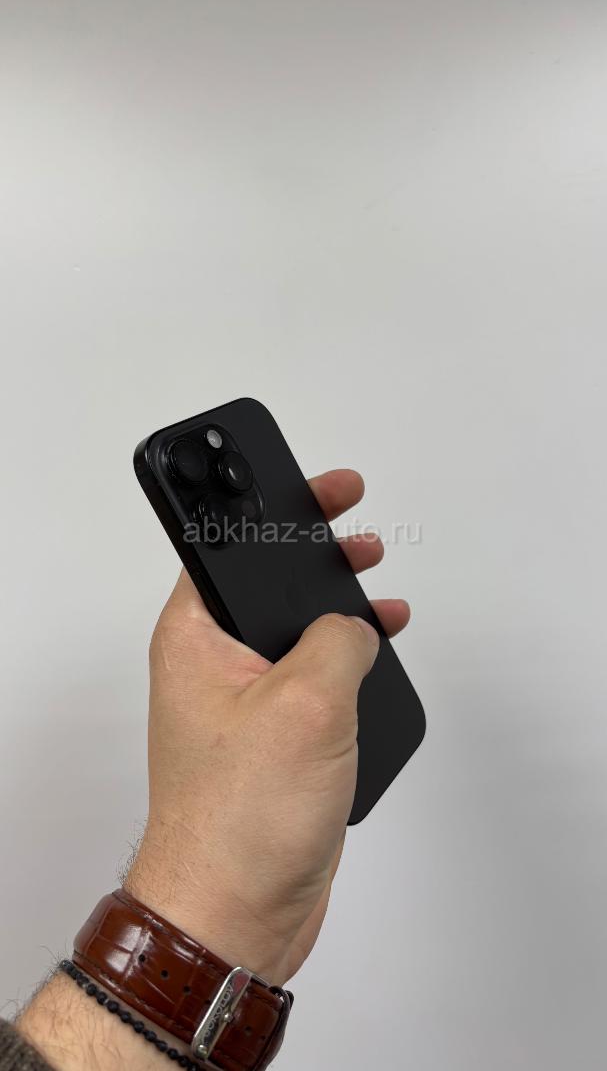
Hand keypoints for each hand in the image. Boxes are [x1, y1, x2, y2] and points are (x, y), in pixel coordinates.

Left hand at [125, 469, 409, 984]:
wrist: (234, 911)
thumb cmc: (237, 820)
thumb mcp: (304, 705)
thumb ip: (336, 642)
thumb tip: (353, 626)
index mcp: (195, 638)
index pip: (225, 545)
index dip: (272, 507)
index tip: (318, 487)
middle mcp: (213, 664)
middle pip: (263, 584)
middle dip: (312, 554)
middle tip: (352, 527)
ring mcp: (244, 703)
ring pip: (294, 633)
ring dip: (336, 609)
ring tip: (375, 589)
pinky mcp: (274, 738)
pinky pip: (311, 680)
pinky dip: (345, 660)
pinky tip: (375, 655)